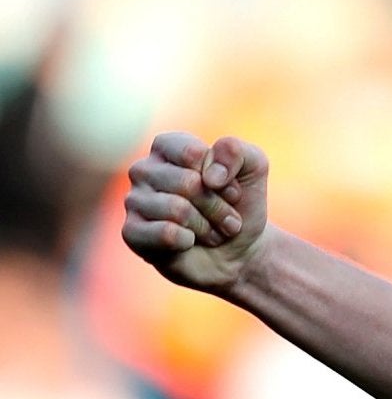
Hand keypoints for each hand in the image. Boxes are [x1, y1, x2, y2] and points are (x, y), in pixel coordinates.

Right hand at [120, 131, 270, 295]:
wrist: (240, 252)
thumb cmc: (240, 205)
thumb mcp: (253, 168)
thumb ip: (236, 151)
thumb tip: (209, 175)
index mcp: (167, 146)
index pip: (192, 153)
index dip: (224, 176)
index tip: (230, 188)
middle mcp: (144, 169)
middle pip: (187, 183)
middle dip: (218, 206)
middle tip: (227, 218)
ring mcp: (133, 200)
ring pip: (177, 209)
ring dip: (208, 226)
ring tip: (211, 232)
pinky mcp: (132, 232)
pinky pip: (165, 233)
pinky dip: (188, 241)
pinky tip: (188, 242)